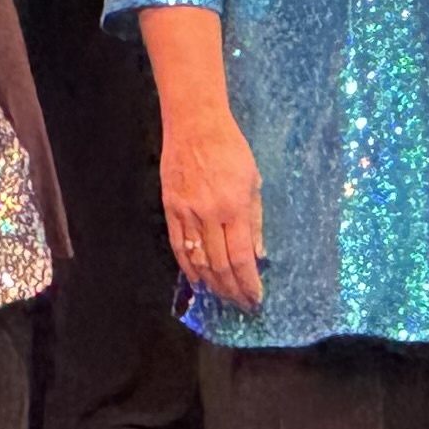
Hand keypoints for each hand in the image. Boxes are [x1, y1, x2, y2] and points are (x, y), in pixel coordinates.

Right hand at [161, 107, 267, 308]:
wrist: (194, 125)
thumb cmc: (231, 149)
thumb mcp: (253, 181)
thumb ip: (255, 221)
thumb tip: (258, 255)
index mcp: (234, 207)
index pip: (241, 257)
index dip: (248, 283)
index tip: (254, 298)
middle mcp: (209, 214)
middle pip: (220, 264)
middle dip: (232, 289)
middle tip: (240, 304)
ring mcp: (187, 213)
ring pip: (198, 259)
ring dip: (212, 283)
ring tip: (222, 297)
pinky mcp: (170, 209)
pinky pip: (178, 246)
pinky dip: (188, 267)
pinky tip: (197, 280)